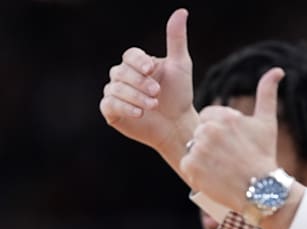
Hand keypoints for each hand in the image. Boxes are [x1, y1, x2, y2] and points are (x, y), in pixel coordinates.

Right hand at [99, 8, 196, 153]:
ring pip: (115, 89)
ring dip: (135, 96)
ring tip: (153, 104)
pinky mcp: (112, 112)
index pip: (130, 56)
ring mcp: (116, 94)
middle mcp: (123, 77)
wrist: (178, 124)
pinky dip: (125, 108)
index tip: (152, 68)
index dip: (139, 62)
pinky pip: (110, 105)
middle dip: (139, 82)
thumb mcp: (181, 66)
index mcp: (138, 64)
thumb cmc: (180, 94)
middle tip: (157, 92)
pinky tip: (140, 113)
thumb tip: (181, 12)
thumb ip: (176, 40)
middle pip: (121, 72)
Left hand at [180, 68, 284, 212]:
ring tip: (222, 168)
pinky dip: (198, 172)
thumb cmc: (264, 155)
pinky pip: (188, 165)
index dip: (220, 132)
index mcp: (225, 117)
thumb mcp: (266, 122)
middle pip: (200, 133)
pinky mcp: (191, 167)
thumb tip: (277, 70)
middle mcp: (209, 130)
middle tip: (228, 158)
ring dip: (204, 157)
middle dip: (211, 144)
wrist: (262, 190)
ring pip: (193, 148)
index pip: (209, 117)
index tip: (233, 145)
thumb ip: (267, 93)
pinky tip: (214, 176)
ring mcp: (198, 149)